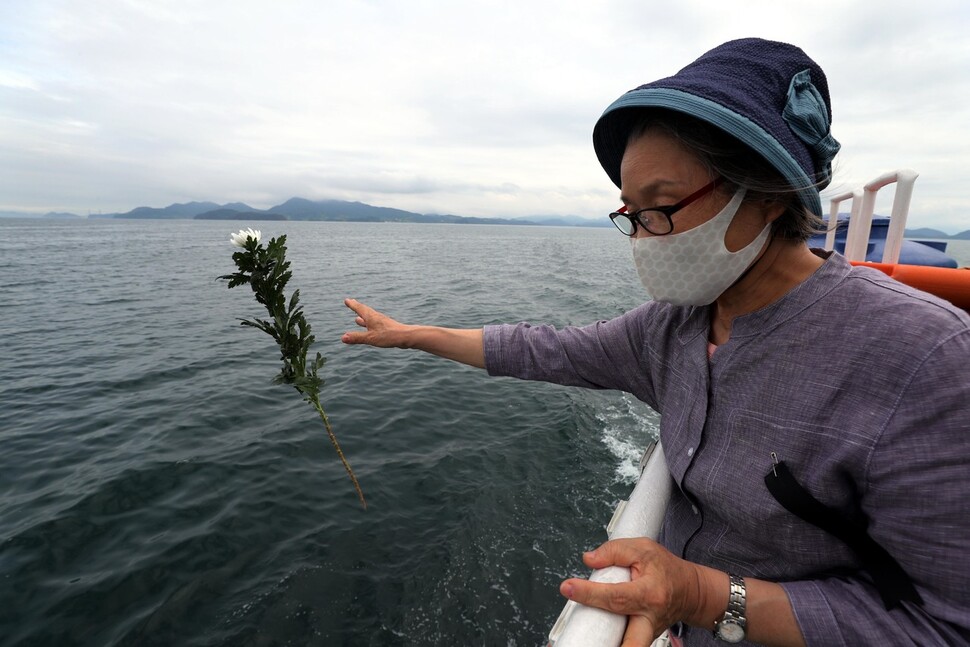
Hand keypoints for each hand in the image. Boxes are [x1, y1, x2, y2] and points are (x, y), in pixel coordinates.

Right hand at [341, 298, 410, 347]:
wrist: (406, 336)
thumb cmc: (388, 336)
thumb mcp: (370, 338)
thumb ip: (357, 338)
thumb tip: (343, 338)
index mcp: (371, 317)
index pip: (359, 309)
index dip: (352, 305)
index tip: (347, 300)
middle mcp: (376, 317)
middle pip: (364, 311)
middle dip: (357, 307)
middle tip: (352, 302)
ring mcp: (382, 322)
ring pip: (370, 317)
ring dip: (363, 317)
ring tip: (357, 318)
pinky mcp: (386, 327)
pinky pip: (374, 324)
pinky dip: (369, 324)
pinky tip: (371, 328)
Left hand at [559, 538, 703, 646]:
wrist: (689, 591)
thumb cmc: (667, 569)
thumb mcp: (643, 549)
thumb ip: (614, 551)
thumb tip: (589, 559)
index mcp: (650, 593)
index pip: (615, 595)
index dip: (589, 593)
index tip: (567, 587)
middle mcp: (650, 618)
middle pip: (632, 643)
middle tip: (587, 643)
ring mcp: (647, 632)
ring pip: (630, 646)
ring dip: (610, 645)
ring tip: (584, 643)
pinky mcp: (643, 638)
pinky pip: (626, 643)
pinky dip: (613, 643)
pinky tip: (595, 639)